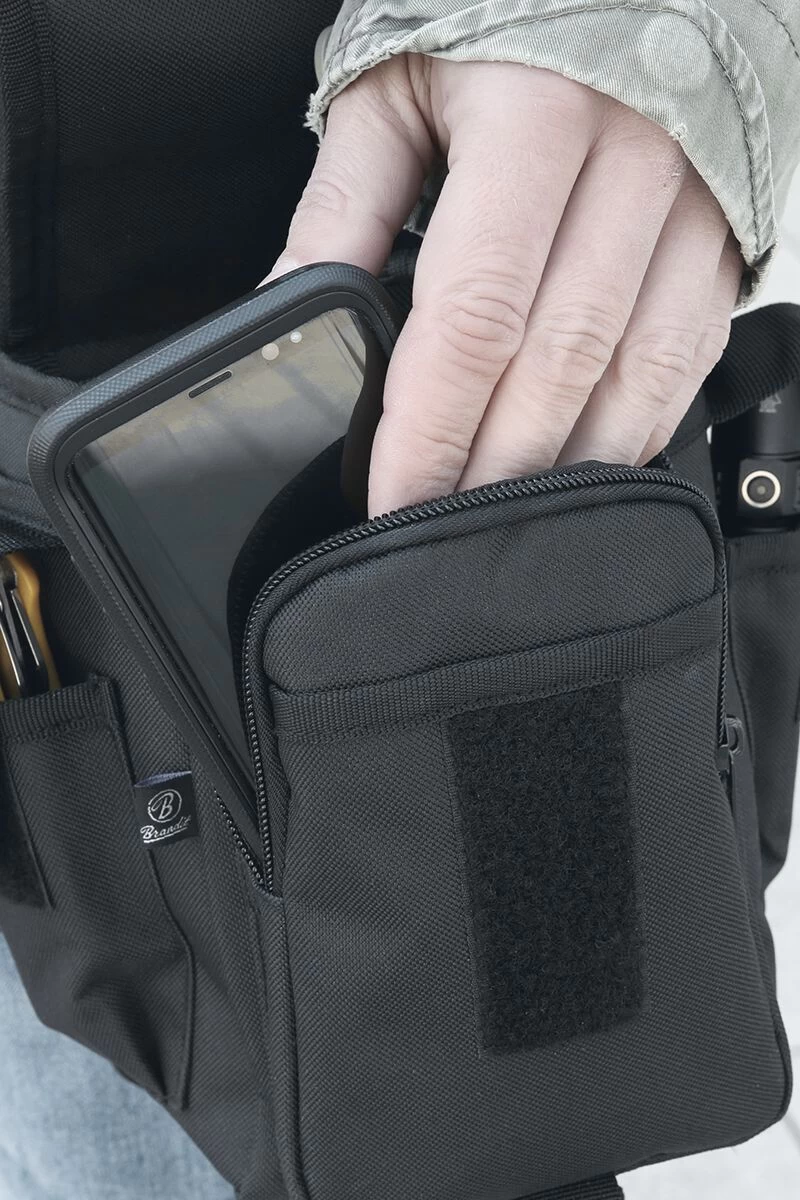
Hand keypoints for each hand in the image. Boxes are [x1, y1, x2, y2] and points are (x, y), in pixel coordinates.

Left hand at [272, 57, 740, 516]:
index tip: (393, 498)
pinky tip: (585, 468)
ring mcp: (693, 206)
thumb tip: (291, 304)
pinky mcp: (723, 238)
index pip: (474, 315)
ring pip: (634, 376)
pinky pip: (685, 358)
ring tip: (506, 521)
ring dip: (565, 467)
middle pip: (557, 365)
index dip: (430, 427)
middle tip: (439, 531)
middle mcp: (633, 163)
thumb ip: (345, 204)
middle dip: (492, 468)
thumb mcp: (398, 87)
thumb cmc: (501, 13)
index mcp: (536, 117)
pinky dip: (635, 428)